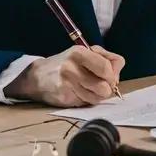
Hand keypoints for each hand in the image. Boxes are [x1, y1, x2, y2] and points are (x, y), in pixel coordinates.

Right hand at [5, 45, 125, 106]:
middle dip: (107, 88)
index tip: (110, 77)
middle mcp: (72, 68)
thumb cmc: (67, 63)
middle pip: (104, 87)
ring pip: (96, 98)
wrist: (38, 76)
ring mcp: (66, 84)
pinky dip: (86, 100)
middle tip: (101, 85)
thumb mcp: (85, 52)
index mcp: (79, 53)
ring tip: (89, 88)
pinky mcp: (63, 98)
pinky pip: (85, 103)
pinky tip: (78, 93)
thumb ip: (107, 58)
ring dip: (96, 96)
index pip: (107, 67)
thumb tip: (117, 76)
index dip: (113, 75)